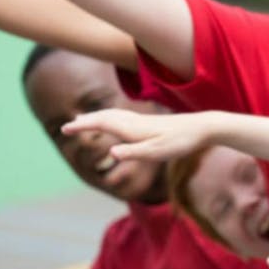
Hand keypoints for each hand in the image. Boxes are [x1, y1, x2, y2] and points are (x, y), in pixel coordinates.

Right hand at [62, 109, 213, 161]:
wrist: (203, 127)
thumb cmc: (181, 142)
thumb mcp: (157, 153)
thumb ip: (134, 153)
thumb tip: (111, 153)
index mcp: (133, 129)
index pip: (101, 124)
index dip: (83, 126)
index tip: (65, 128)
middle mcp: (135, 122)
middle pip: (105, 117)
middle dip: (86, 121)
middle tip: (68, 126)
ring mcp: (143, 120)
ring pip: (114, 115)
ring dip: (97, 117)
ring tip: (85, 120)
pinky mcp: (151, 122)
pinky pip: (123, 117)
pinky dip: (111, 117)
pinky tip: (116, 122)